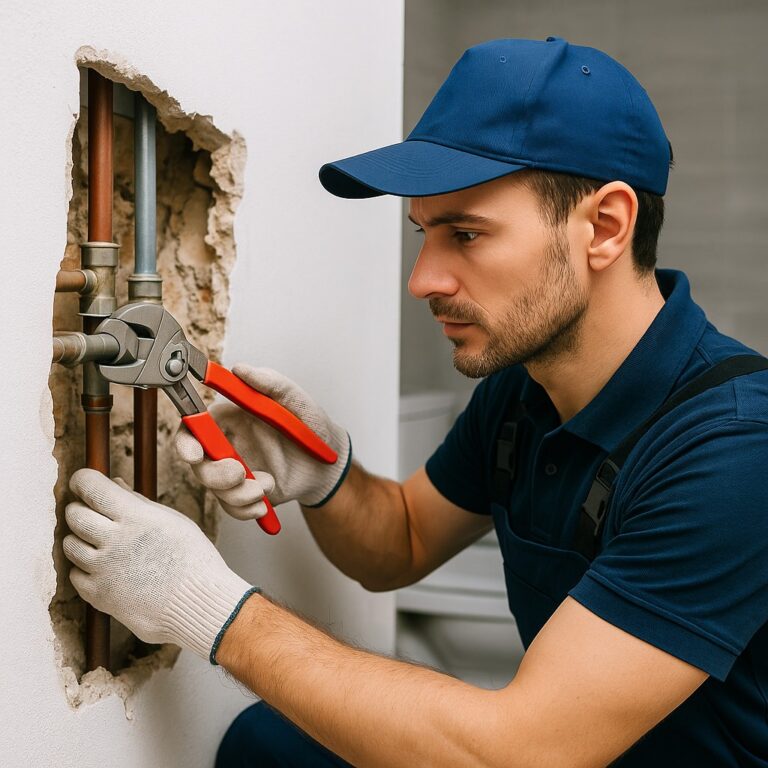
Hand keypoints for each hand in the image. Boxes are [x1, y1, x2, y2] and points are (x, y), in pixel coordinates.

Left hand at [63, 468, 255, 662]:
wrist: (198, 603)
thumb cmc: (192, 558)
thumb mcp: (172, 521)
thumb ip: (138, 502)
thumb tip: (114, 484)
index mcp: (135, 517)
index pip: (92, 488)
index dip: (83, 481)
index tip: (84, 482)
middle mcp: (114, 541)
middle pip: (75, 514)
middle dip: (80, 508)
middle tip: (93, 511)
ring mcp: (104, 570)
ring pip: (70, 544)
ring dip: (80, 538)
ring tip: (101, 541)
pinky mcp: (99, 595)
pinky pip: (76, 574)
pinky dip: (85, 568)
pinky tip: (106, 566)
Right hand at [174, 365, 350, 520]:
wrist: (329, 463)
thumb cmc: (312, 426)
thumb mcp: (295, 399)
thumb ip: (269, 382)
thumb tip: (240, 369)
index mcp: (231, 418)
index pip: (194, 427)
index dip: (186, 442)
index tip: (195, 454)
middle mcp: (228, 444)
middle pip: (200, 464)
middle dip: (216, 475)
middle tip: (241, 474)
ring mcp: (235, 471)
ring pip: (216, 490)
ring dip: (239, 494)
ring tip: (267, 485)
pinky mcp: (245, 493)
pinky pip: (232, 507)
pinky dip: (246, 509)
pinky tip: (265, 503)